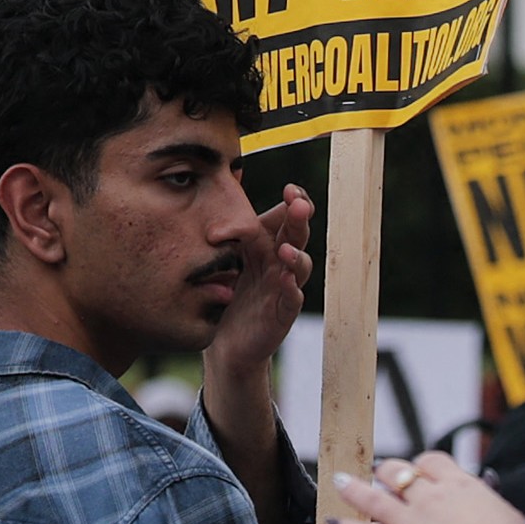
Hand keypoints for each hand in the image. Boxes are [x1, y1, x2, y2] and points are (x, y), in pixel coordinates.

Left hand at [207, 182, 316, 393]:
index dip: (292, 202)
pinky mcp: (281, 314)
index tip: (290, 188)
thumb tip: (228, 180)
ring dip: (296, 255)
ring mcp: (283, 287)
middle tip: (298, 204)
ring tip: (285, 249)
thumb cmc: (226, 295)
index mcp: (265, 244)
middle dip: (299, 219)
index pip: (284, 217)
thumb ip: (228, 228)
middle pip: (295, 235)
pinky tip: (287, 281)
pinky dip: (292, 290)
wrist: (225, 343)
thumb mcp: (223, 257)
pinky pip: (292, 300)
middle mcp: (278, 262)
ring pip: (301, 266)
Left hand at [326, 452, 524, 523]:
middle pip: (397, 473)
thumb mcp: (508, 516)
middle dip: (385, 471)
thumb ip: (490, 502)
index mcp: (460, 486)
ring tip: (339, 482)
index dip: (421, 466)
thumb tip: (487, 494)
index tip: (419, 472)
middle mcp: (430, 498)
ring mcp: (411, 523)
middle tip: (378, 473)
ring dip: (353, 489)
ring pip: (373, 498)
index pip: (432, 462)